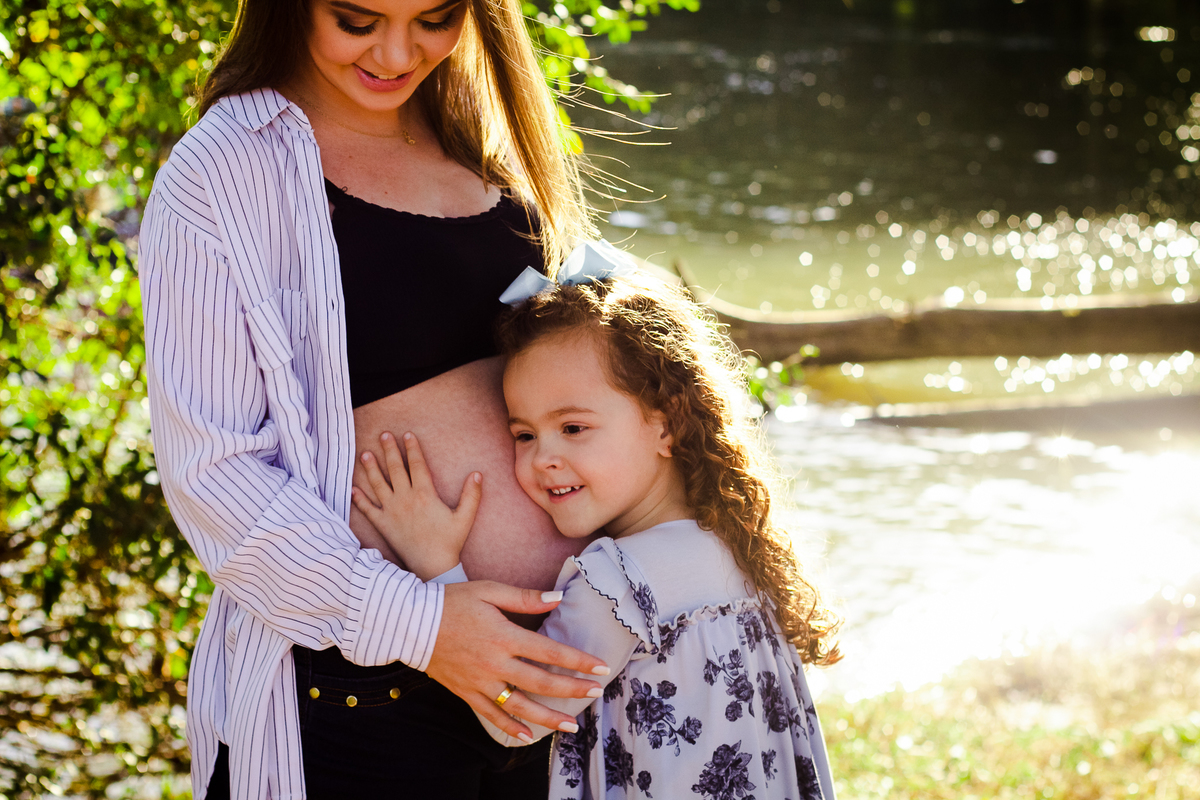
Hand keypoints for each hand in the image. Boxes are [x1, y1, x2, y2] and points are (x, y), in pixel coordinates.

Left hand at [351, 432, 480, 580]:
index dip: (413, 448)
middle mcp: (405, 499)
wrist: (432, 566)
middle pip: (395, 469)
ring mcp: (392, 512)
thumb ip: (472, 495)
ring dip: (371, 469)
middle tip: (383, 435)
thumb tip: (478, 474)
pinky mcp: (384, 525)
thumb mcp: (465, 518)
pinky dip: (360, 500)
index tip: (407, 434)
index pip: (417, 465)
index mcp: (425, 494)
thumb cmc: (450, 542)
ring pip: (379, 485)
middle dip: (389, 450)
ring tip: (365, 454)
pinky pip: (368, 510)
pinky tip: (353, 489)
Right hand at [427, 581, 609, 741]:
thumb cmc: (452, 601)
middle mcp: (494, 663)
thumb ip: (525, 597)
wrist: (410, 623)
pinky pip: (491, 714)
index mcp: (503, 636)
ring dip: (547, 717)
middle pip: (540, 682)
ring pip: (519, 706)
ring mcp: (480, 681)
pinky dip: (509, 727)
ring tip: (571, 726)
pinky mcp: (466, 692)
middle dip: (571, 690)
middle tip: (595, 692)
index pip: (549, 652)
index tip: (600, 666)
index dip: (577, 661)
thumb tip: (558, 597)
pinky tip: (527, 736)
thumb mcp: (489, 590)